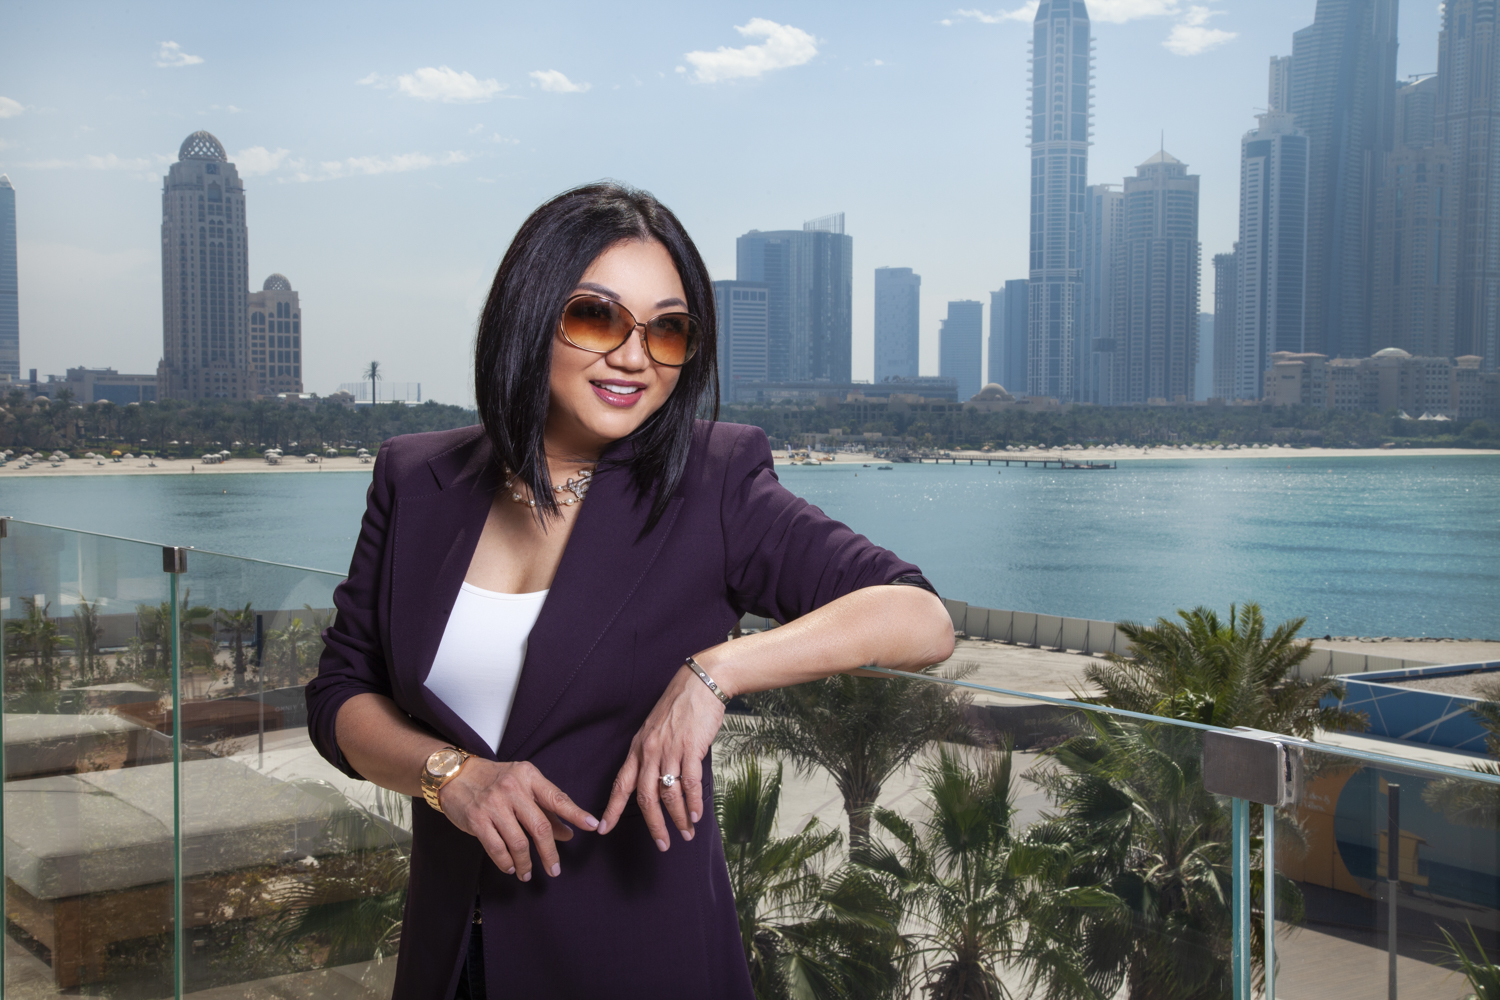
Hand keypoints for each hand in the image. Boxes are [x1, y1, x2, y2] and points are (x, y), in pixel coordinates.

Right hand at [439, 759, 599, 881]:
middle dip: (550, 853)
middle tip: (555, 870)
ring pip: (519, 842)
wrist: (456, 775)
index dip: (576, 813)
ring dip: (526, 863)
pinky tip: (511, 867)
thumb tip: (569, 834)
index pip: (557, 798)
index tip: (592, 826)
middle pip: (540, 827)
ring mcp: (494, 804)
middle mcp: (513, 789)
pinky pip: (497, 848)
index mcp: (529, 777)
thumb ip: (546, 810)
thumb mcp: (522, 787)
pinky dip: (506, 862)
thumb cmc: (494, 781)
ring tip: (528, 873)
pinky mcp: (477, 819)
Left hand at [599, 663, 726, 848]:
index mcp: (638, 748)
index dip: (612, 808)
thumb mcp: (656, 730)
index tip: (603, 828)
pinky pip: (689, 783)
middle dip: (653, 825)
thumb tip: (658, 782)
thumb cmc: (680, 707)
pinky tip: (696, 815)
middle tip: (662, 844)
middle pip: (645, 797)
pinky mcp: (691, 748)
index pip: (621, 784)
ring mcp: (670, 750)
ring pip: (669, 794)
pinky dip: (693, 802)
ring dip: (677, 818)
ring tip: (686, 833)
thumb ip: (653, 755)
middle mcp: (650, 751)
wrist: (700, 683)